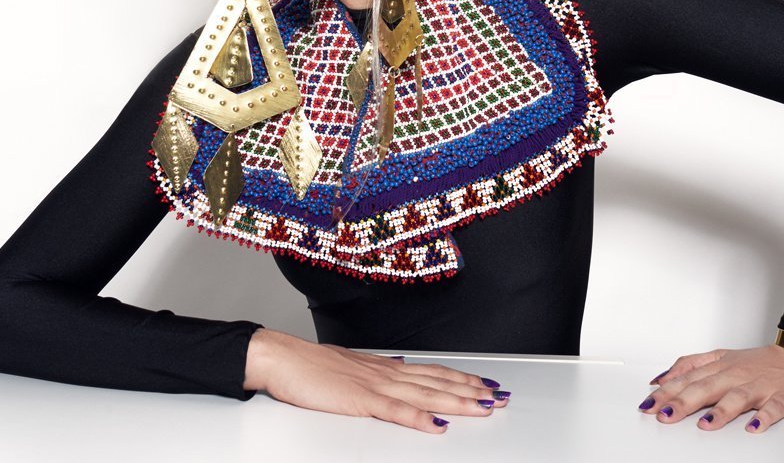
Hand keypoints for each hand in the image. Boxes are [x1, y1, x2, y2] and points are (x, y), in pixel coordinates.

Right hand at [244, 329, 509, 433]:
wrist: (282, 358)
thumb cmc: (310, 367)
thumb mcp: (350, 368)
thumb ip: (378, 371)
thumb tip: (400, 368)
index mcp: (384, 367)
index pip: (432, 372)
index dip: (461, 378)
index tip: (485, 384)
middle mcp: (386, 373)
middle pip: (437, 382)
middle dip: (471, 389)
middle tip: (500, 396)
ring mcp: (375, 386)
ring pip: (425, 395)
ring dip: (457, 401)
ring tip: (484, 406)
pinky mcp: (360, 400)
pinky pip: (394, 411)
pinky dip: (418, 418)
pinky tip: (436, 425)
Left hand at [638, 343, 783, 432]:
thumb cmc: (759, 362)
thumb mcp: (721, 357)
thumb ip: (691, 365)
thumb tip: (661, 378)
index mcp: (720, 367)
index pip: (688, 379)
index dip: (667, 392)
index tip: (648, 404)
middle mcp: (736, 375)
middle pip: (706, 388)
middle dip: (684, 401)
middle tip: (664, 415)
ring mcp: (760, 387)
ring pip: (737, 397)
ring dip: (720, 411)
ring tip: (704, 424)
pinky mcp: (783, 398)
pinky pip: (774, 408)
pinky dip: (764, 418)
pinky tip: (753, 427)